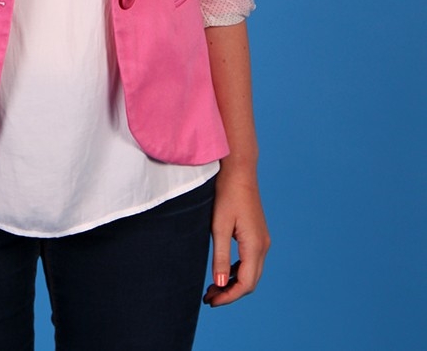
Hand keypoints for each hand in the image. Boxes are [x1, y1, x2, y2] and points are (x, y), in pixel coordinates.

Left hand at [202, 165, 269, 306]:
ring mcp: (262, 240)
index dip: (229, 296)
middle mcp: (263, 245)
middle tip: (208, 298)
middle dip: (230, 293)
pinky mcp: (257, 234)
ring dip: (233, 283)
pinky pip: (249, 260)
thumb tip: (220, 284)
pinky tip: (222, 272)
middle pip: (250, 281)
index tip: (211, 301)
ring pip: (251, 272)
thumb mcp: (219, 226)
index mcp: (255, 245)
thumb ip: (220, 256)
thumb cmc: (226, 194)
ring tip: (212, 288)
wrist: (239, 170)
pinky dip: (236, 271)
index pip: (246, 283)